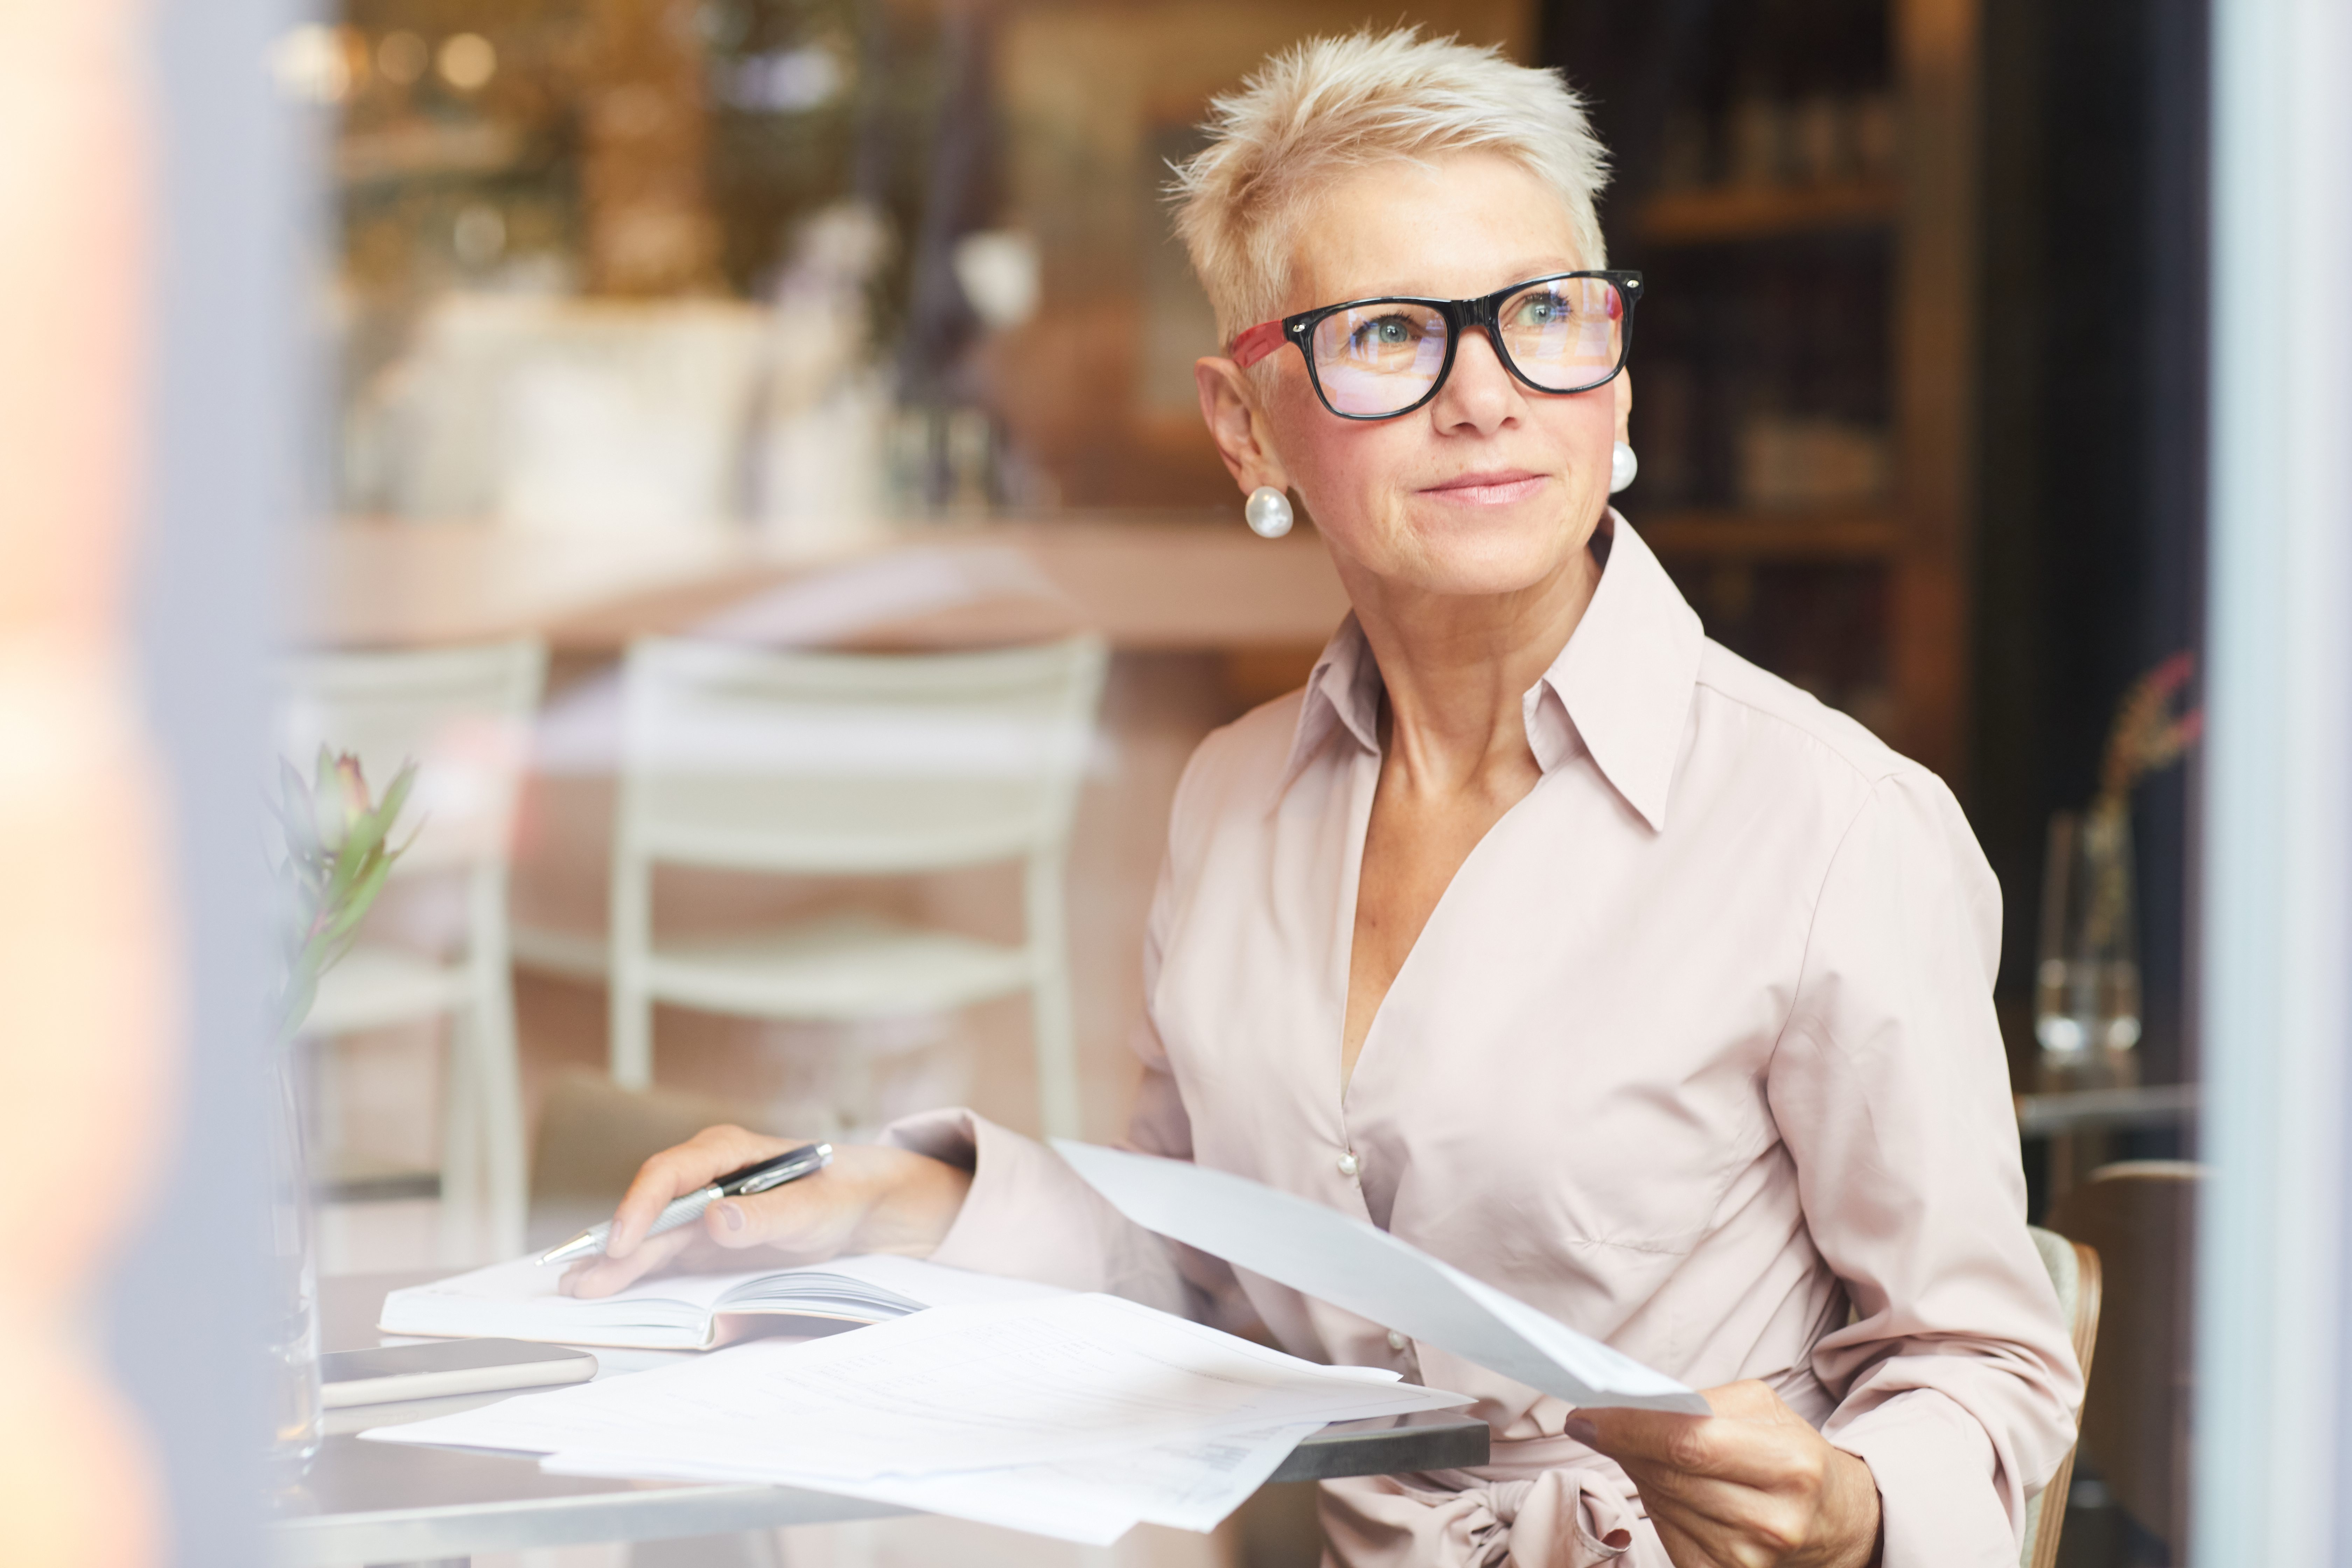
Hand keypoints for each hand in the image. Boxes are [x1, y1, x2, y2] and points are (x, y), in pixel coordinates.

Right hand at [560, 1124, 972, 1298]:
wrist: (868, 1209)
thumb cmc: (843, 1193)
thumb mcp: (813, 1207)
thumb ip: (766, 1215)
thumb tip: (714, 1219)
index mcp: (727, 1152)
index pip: (670, 1174)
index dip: (641, 1205)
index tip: (624, 1240)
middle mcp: (705, 1179)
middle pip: (650, 1209)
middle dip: (614, 1243)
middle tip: (576, 1277)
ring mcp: (702, 1212)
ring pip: (650, 1237)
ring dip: (615, 1262)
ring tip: (576, 1289)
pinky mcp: (706, 1241)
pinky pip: (665, 1256)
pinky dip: (636, 1273)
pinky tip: (608, 1289)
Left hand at [1568, 1381, 1880, 1567]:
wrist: (1834, 1519)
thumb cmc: (1792, 1453)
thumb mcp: (1762, 1409)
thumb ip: (1700, 1403)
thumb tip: (1627, 1407)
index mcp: (1789, 1465)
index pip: (1687, 1443)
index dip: (1628, 1428)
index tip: (1586, 1413)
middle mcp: (1772, 1520)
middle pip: (1669, 1475)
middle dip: (1623, 1445)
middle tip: (1595, 1421)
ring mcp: (1749, 1559)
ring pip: (1662, 1505)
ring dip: (1639, 1473)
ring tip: (1640, 1449)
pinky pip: (1668, 1535)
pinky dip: (1657, 1505)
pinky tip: (1663, 1485)